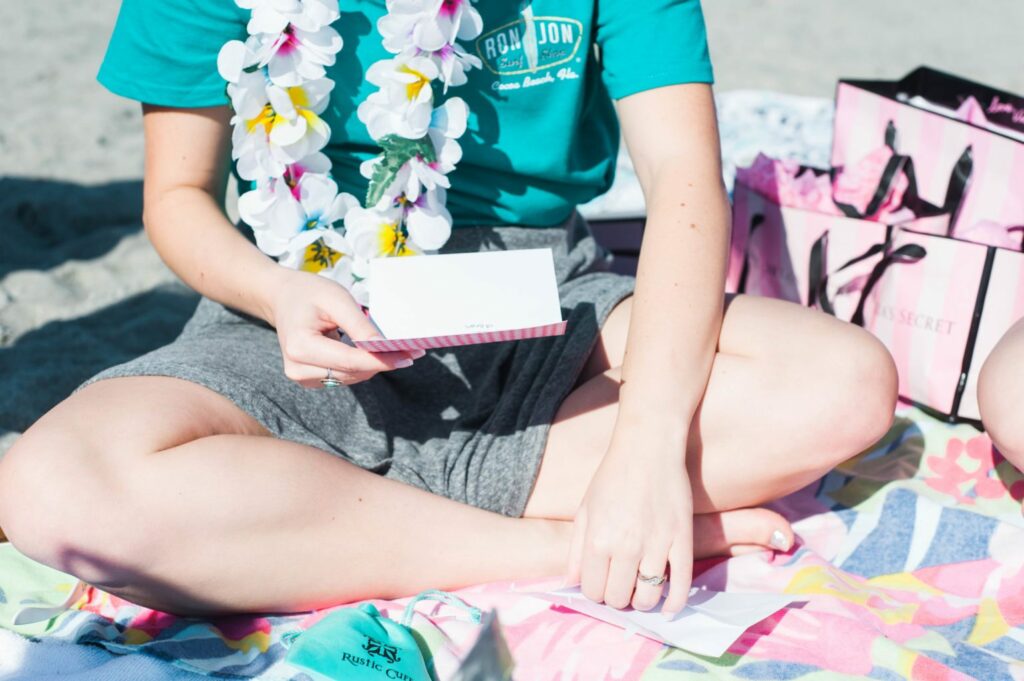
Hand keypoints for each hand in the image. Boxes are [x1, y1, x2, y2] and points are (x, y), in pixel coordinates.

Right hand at [263, 268, 420, 387]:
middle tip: (411, 348)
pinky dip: (361, 366)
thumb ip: (359, 326)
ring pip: (351, 378)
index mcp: (300, 346)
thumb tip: (384, 347)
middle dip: (382, 361)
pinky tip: (369, 351)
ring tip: (393, 348)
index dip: (382, 360)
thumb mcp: (337, 299)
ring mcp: (302, 377)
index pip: (350, 361)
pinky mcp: (311, 379)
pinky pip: (344, 377)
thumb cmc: (309, 293)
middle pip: (352, 372)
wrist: (283, 298)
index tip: (410, 355)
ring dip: (373, 365)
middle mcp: (298, 368)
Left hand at [568, 422, 693, 616]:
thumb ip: (575, 549)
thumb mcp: (585, 509)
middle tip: (621, 586)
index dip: (595, 593)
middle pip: (619, 598)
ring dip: (642, 601)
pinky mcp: (682, 540)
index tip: (601, 584)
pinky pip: (681, 585)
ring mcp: (657, 545)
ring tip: (641, 591)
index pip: (593, 591)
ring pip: (648, 597)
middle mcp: (626, 547)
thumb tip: (571, 583)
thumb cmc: (612, 476)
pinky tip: (668, 605)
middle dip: (617, 598)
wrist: (648, 448)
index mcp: (598, 540)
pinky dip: (675, 603)